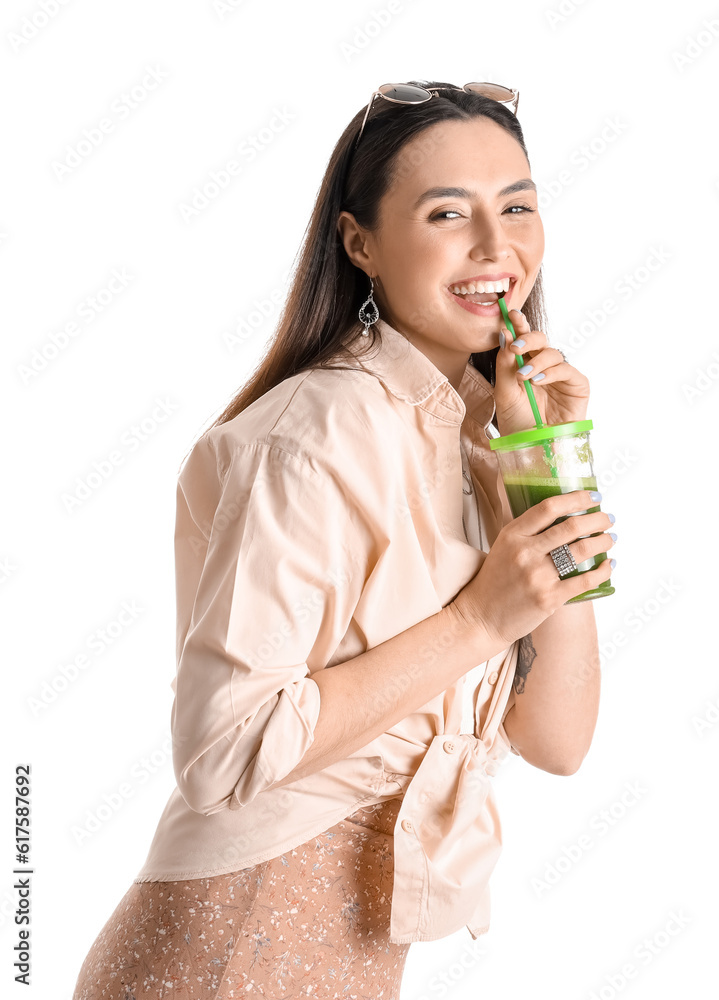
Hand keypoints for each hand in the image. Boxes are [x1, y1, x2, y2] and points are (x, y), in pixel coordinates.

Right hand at [451, 490, 615, 646]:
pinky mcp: (549, 599)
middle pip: (570, 527)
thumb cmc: (495, 581)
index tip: (593, 496)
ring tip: (610, 538)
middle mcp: (524, 553)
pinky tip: (608, 565)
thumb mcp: (503, 547)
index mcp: (512, 535)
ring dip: (603, 541)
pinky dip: (602, 571)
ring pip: (582, 551)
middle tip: (608, 518)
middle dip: (597, 519)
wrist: (481, 618)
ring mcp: (537, 576)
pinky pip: (585, 581)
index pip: (549, 508)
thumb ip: (528, 532)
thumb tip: (563, 516)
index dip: (576, 498)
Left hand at [494, 307, 589, 435]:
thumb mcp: (505, 393)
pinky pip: (567, 370)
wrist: (533, 447)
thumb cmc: (518, 422)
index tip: (510, 314)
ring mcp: (561, 375)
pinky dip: (552, 372)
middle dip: (528, 338)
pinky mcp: (577, 386)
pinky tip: (538, 381)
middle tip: (515, 347)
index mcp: (525, 364)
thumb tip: (504, 333)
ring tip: (524, 376)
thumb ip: (505, 365)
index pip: (522, 339)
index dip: (518, 324)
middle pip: (540, 340)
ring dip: (537, 361)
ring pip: (553, 353)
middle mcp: (543, 366)